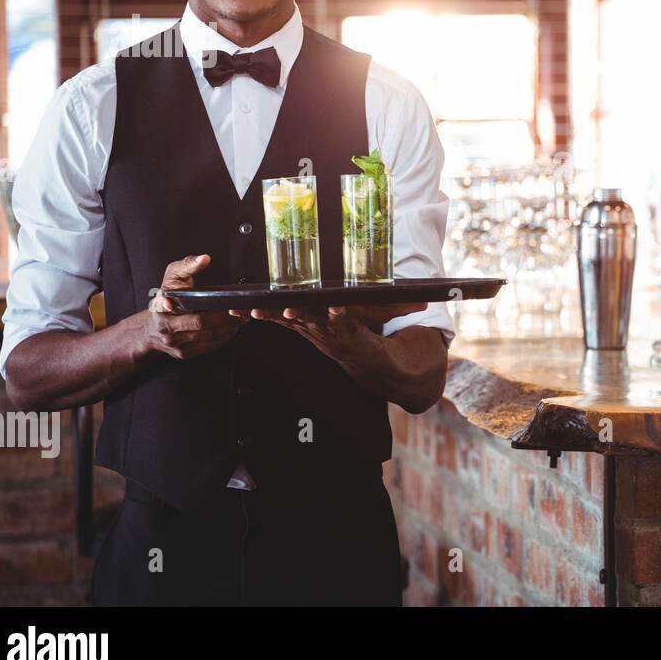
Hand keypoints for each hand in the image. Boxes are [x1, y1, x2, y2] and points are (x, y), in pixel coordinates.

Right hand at [143, 254, 243, 360]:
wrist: (152, 329)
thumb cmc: (167, 298)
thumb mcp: (172, 277)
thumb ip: (187, 266)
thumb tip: (204, 259)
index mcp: (162, 308)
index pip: (182, 307)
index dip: (202, 309)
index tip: (224, 306)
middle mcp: (168, 329)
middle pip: (203, 325)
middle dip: (225, 318)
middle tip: (242, 309)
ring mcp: (176, 344)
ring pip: (209, 337)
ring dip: (229, 328)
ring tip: (241, 317)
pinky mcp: (186, 354)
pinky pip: (210, 346)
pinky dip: (225, 337)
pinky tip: (232, 327)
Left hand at [229, 302, 427, 365]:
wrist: (360, 358)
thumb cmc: (372, 328)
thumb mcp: (390, 318)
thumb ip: (404, 308)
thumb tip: (426, 301)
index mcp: (349, 328)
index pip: (346, 322)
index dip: (340, 317)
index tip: (337, 310)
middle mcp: (326, 330)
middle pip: (311, 322)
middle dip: (298, 316)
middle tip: (288, 311)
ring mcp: (309, 330)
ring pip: (287, 322)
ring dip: (269, 317)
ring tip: (252, 312)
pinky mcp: (296, 326)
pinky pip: (273, 320)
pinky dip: (254, 315)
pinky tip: (234, 311)